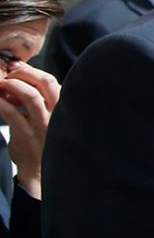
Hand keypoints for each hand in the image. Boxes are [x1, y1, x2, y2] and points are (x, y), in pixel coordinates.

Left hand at [0, 60, 59, 196]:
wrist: (40, 172)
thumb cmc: (42, 142)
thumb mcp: (48, 119)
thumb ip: (40, 100)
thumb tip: (18, 78)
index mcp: (62, 108)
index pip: (51, 81)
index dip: (31, 70)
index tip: (16, 65)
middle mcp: (57, 114)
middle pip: (46, 83)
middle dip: (24, 71)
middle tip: (8, 69)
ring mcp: (43, 125)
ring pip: (31, 95)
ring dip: (12, 84)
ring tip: (0, 83)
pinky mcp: (27, 135)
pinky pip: (11, 112)